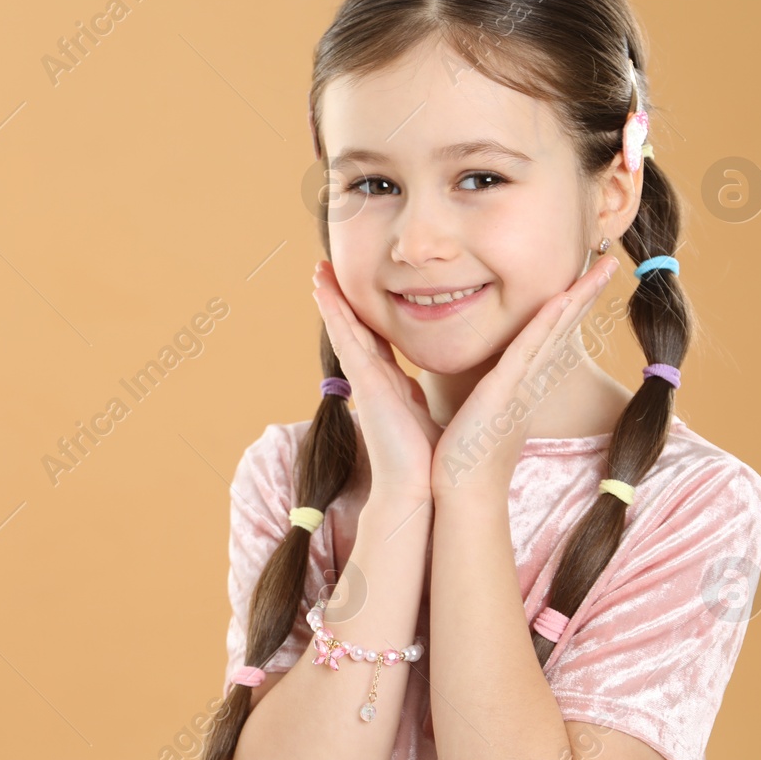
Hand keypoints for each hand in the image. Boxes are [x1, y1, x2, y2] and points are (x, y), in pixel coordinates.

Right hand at [311, 260, 441, 495]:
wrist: (423, 489)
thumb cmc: (433, 462)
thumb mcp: (432, 418)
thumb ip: (427, 401)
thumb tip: (442, 395)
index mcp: (394, 388)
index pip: (376, 343)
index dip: (366, 317)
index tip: (360, 294)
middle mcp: (376, 381)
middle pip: (356, 330)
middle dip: (342, 301)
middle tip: (327, 271)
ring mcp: (368, 382)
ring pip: (346, 329)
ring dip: (331, 300)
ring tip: (318, 271)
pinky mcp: (366, 383)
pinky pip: (347, 340)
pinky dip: (335, 314)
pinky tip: (323, 292)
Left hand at [430, 254, 619, 496]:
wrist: (460, 490)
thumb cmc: (459, 457)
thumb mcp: (473, 412)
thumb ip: (476, 392)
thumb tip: (468, 383)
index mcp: (518, 385)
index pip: (545, 337)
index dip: (564, 307)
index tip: (578, 280)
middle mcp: (527, 382)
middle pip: (561, 328)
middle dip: (585, 294)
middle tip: (607, 263)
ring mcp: (520, 385)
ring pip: (554, 331)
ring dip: (578, 297)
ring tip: (604, 267)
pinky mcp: (506, 391)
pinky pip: (531, 349)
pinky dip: (548, 322)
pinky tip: (563, 298)